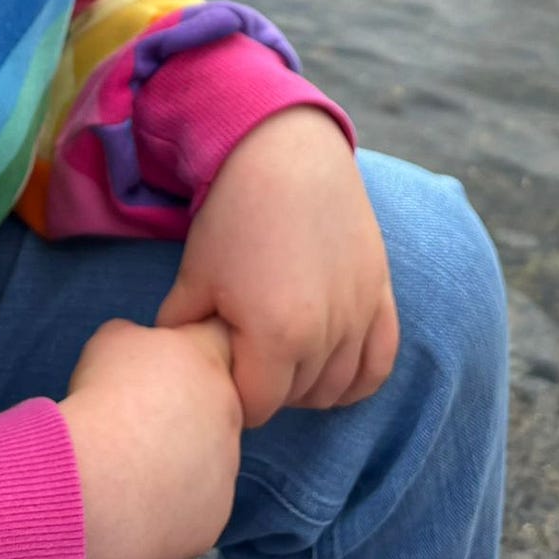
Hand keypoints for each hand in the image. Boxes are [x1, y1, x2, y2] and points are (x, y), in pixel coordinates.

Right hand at [60, 316, 241, 558]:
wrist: (99, 480)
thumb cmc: (104, 398)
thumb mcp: (111, 340)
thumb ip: (140, 338)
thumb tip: (142, 351)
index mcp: (208, 358)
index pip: (217, 336)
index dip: (191, 344)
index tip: (166, 359)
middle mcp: (230, 410)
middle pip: (217, 401)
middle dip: (189, 405)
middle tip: (144, 417)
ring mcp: (227, 467)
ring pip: (212, 455)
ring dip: (185, 455)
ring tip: (138, 462)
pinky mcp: (215, 515)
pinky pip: (199, 502)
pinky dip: (177, 499)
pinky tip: (141, 497)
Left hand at [156, 107, 398, 427]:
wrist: (283, 152)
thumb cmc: (234, 213)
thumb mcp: (196, 276)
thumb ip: (184, 331)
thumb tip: (178, 361)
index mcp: (275, 336)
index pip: (257, 406)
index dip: (235, 391)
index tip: (223, 364)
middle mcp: (326, 334)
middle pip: (297, 397)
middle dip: (270, 385)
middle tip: (247, 352)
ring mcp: (358, 312)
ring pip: (337, 385)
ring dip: (309, 382)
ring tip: (281, 354)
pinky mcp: (379, 291)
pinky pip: (380, 361)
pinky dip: (358, 377)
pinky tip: (332, 369)